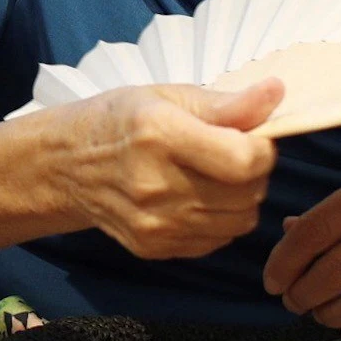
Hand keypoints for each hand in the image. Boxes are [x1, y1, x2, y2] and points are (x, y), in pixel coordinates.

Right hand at [21, 80, 281, 259]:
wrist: (63, 166)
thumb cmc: (118, 120)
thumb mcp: (166, 96)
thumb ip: (225, 103)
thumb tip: (277, 93)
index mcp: (158, 134)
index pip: (244, 159)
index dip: (262, 149)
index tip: (251, 137)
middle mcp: (155, 184)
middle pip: (247, 193)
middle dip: (254, 173)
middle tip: (232, 155)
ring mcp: (153, 223)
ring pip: (240, 222)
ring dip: (241, 199)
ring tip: (216, 177)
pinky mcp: (153, 247)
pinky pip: (217, 240)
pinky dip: (220, 220)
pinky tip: (196, 198)